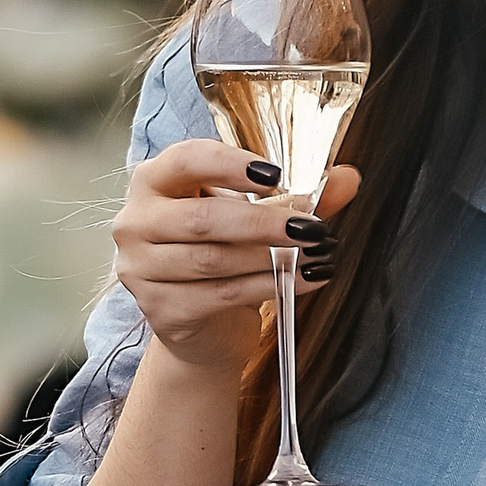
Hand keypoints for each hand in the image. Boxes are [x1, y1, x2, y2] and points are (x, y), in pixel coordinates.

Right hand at [110, 141, 358, 369]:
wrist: (203, 324)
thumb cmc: (223, 252)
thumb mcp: (254, 216)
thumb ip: (297, 196)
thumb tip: (349, 177)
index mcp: (153, 182)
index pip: (185, 160)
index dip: (230, 165)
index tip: (276, 174)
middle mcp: (136, 222)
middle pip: (203, 217)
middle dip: (265, 222)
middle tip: (312, 227)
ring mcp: (140, 269)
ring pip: (214, 259)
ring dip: (272, 256)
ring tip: (316, 253)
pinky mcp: (159, 309)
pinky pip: (220, 294)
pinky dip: (268, 286)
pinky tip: (302, 280)